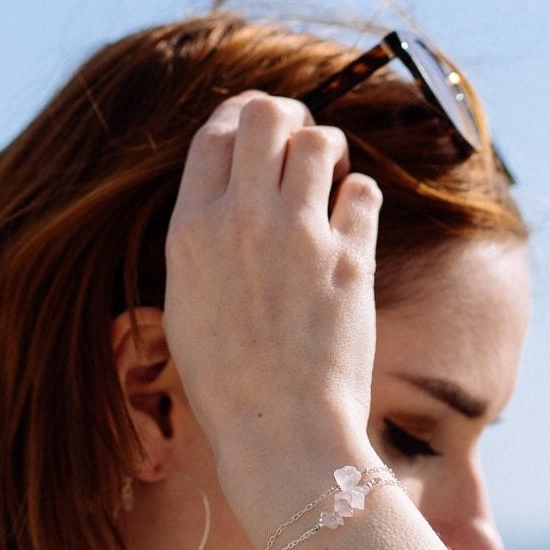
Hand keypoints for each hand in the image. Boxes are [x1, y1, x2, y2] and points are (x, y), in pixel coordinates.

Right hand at [162, 93, 382, 502]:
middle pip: (264, 116)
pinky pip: (363, 191)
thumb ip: (202, 246)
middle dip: (289, 120)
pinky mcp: (350, 261)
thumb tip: (224, 204)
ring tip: (334, 179)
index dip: (241, 120)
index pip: (214, 134)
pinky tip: (354, 220)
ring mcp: (298, 237)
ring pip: (319, 140)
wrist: (278, 433)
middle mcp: (241, 221)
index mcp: (190, 232)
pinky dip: (360, 196)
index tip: (262, 133)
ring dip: (330, 150)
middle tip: (304, 143)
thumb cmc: (230, 388)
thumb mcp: (186, 310)